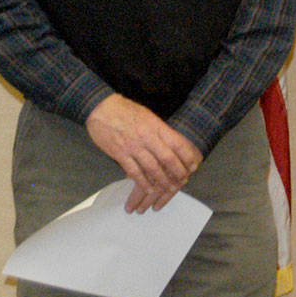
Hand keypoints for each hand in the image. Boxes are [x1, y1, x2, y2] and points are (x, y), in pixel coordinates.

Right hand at [85, 94, 202, 212]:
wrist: (101, 108)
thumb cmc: (126, 110)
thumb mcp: (148, 115)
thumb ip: (159, 130)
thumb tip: (174, 143)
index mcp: (156, 126)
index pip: (177, 143)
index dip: (187, 156)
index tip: (194, 165)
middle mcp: (147, 137)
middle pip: (167, 158)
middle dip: (178, 171)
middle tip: (184, 180)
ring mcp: (133, 146)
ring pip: (152, 167)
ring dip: (162, 180)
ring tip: (169, 188)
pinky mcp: (119, 154)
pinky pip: (134, 171)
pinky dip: (142, 182)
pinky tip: (149, 188)